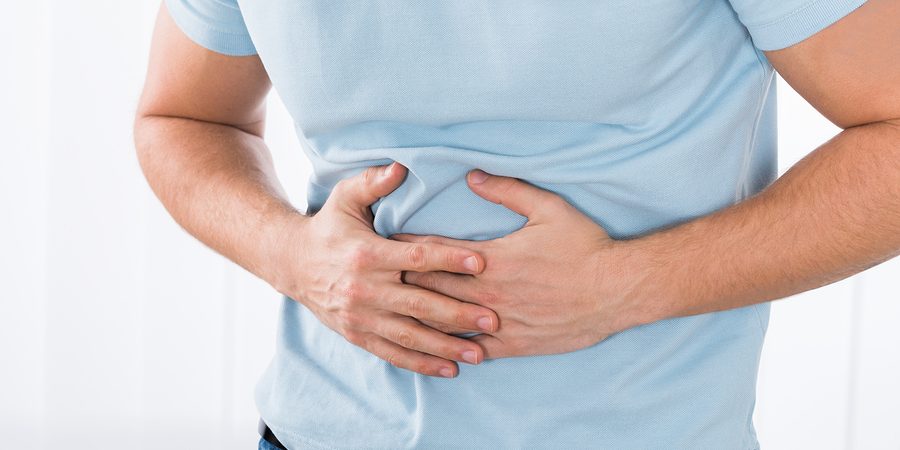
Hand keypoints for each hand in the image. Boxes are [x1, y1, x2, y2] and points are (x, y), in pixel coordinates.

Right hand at [267, 162, 499, 377]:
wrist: (292, 263)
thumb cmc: (329, 226)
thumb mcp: (345, 198)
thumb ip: (373, 182)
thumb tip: (401, 166)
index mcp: (367, 254)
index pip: (416, 257)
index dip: (450, 259)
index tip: (481, 262)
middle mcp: (364, 289)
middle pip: (419, 303)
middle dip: (458, 313)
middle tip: (493, 317)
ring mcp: (361, 316)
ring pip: (409, 335)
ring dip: (446, 346)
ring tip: (479, 353)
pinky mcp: (357, 335)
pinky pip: (392, 353)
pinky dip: (421, 363)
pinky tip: (449, 369)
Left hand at [391, 169, 649, 359]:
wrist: (617, 290)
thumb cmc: (585, 246)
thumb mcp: (548, 208)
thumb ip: (506, 191)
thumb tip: (471, 176)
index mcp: (490, 258)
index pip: (433, 253)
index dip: (405, 249)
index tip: (381, 244)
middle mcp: (487, 292)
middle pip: (429, 288)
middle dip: (401, 282)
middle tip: (374, 278)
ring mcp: (499, 321)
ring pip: (444, 323)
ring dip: (416, 316)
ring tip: (391, 312)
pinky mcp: (513, 344)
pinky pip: (471, 350)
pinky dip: (448, 348)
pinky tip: (431, 347)